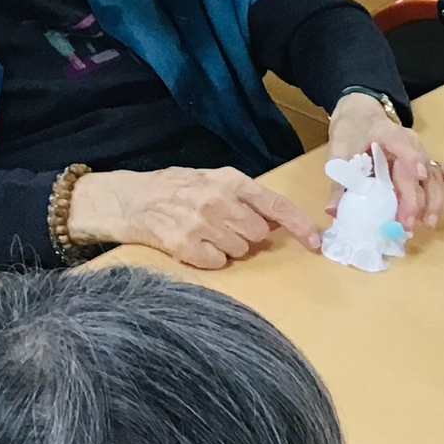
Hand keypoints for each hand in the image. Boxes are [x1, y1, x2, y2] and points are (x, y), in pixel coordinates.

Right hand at [68, 166, 321, 268]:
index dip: (300, 226)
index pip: (276, 204)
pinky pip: (218, 263)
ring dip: (227, 247)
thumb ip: (245, 197)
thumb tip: (275, 222)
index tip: (316, 242)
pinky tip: (193, 244)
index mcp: (230, 181)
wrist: (127, 199)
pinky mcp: (185, 246)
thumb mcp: (213, 180)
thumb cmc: (174, 189)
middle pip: (258, 234)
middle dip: (246, 234)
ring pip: (240, 250)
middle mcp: (218, 200)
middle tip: (222, 225)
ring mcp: (201, 224)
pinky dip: (209, 258)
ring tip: (203, 232)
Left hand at [326, 94, 443, 231]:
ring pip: (435, 177)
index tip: (418, 178)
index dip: (412, 161)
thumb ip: (338, 183)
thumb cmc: (351, 131)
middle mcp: (410, 142)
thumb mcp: (338, 154)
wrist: (362, 114)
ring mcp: (421, 153)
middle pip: (419, 171)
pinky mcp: (426, 162)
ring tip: (428, 223)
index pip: (402, 145)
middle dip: (416, 200)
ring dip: (434, 201)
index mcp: (386, 133)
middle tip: (407, 225)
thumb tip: (334, 211)